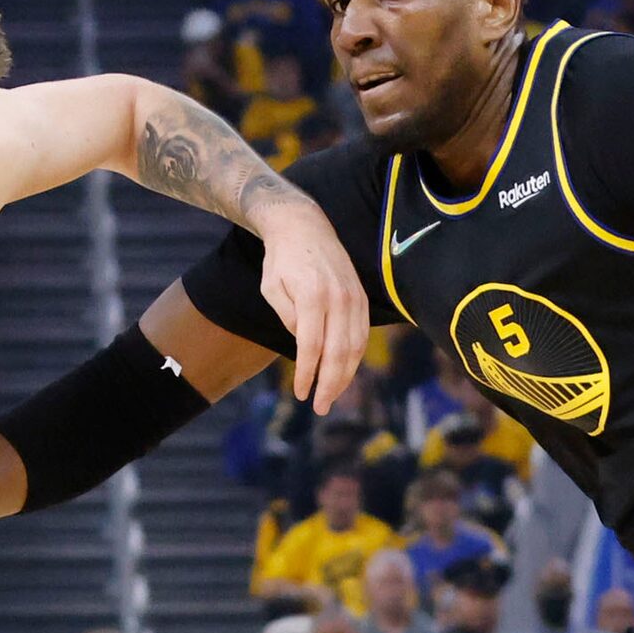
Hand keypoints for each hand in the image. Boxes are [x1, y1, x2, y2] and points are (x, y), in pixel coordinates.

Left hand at [254, 208, 368, 413]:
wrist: (303, 224)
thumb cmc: (280, 259)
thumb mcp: (271, 288)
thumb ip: (288, 319)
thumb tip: (305, 347)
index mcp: (312, 295)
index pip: (311, 346)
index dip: (307, 374)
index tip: (301, 393)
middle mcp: (338, 297)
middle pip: (338, 351)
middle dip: (330, 384)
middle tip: (320, 407)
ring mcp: (353, 296)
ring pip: (355, 346)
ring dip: (345, 376)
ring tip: (332, 396)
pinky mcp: (360, 296)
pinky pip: (362, 334)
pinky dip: (354, 357)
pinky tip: (344, 372)